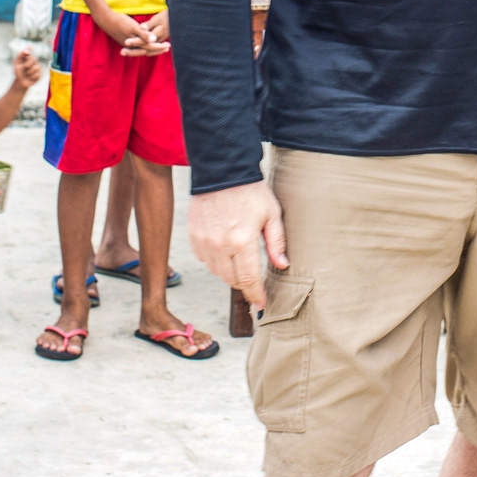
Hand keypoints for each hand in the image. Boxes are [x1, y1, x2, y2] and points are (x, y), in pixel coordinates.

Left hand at [11, 47, 42, 88]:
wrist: (20, 82)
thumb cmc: (18, 72)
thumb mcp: (17, 64)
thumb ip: (20, 56)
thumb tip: (26, 50)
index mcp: (27, 57)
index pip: (29, 51)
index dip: (29, 49)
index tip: (30, 47)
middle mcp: (33, 61)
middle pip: (34, 59)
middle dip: (28, 64)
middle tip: (24, 68)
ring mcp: (38, 67)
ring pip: (35, 67)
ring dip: (29, 72)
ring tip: (27, 74)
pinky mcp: (40, 74)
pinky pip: (36, 74)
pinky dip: (31, 77)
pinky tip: (30, 77)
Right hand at [98, 7, 166, 56]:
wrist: (106, 20)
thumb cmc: (120, 21)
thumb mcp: (133, 27)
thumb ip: (143, 34)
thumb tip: (154, 40)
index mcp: (134, 44)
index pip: (150, 48)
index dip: (159, 47)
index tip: (168, 45)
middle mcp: (132, 46)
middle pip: (147, 50)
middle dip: (158, 49)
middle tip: (168, 46)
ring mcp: (129, 45)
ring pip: (143, 49)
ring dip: (152, 48)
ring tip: (161, 46)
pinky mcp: (127, 42)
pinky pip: (139, 46)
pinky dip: (146, 46)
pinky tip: (150, 43)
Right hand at [188, 180, 288, 308]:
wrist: (221, 171)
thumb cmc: (251, 191)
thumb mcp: (271, 214)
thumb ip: (276, 242)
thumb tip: (282, 265)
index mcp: (243, 241)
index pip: (249, 281)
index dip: (256, 296)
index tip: (260, 306)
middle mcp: (221, 245)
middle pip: (232, 280)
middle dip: (245, 284)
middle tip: (254, 281)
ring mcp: (205, 242)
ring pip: (218, 273)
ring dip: (230, 273)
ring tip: (240, 261)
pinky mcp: (194, 237)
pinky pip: (205, 260)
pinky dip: (215, 261)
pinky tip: (225, 249)